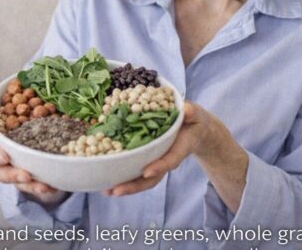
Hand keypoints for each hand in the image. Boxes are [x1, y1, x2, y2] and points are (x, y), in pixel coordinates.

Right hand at [0, 102, 61, 197]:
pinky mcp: (30, 178)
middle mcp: (1, 164)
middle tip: (25, 174)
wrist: (29, 122)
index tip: (5, 156)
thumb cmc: (8, 116)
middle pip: (1, 174)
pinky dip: (43, 186)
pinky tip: (53, 186)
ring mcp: (16, 171)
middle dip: (12, 174)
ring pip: (19, 183)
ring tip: (42, 185)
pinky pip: (35, 185)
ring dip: (30, 185)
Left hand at [103, 101, 245, 203]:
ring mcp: (156, 161)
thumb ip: (191, 112)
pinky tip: (106, 180)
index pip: (170, 159)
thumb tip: (187, 110)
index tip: (147, 172)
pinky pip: (136, 170)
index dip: (159, 166)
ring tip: (107, 191)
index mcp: (179, 147)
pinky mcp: (147, 159)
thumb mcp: (194, 114)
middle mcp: (166, 158)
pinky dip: (122, 176)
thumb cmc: (193, 120)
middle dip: (134, 185)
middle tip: (116, 190)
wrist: (195, 130)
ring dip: (125, 186)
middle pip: (152, 177)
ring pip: (142, 179)